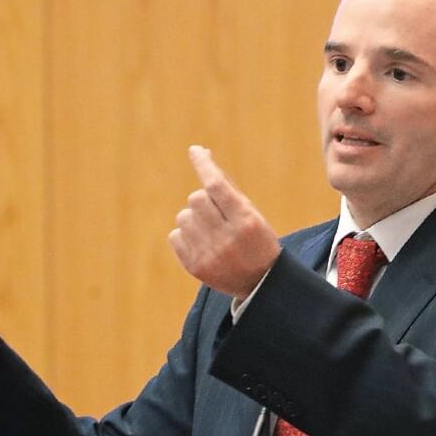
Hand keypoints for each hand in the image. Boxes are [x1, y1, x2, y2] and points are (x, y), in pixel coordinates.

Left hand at [168, 145, 280, 298]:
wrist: (260, 284)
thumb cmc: (256, 240)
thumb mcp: (252, 214)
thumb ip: (228, 188)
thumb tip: (203, 157)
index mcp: (246, 221)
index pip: (217, 185)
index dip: (204, 165)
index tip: (195, 151)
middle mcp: (226, 238)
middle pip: (196, 198)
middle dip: (203, 200)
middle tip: (217, 213)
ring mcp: (209, 254)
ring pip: (183, 216)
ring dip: (194, 218)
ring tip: (211, 231)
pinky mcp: (194, 266)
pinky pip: (175, 236)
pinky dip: (186, 235)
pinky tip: (203, 244)